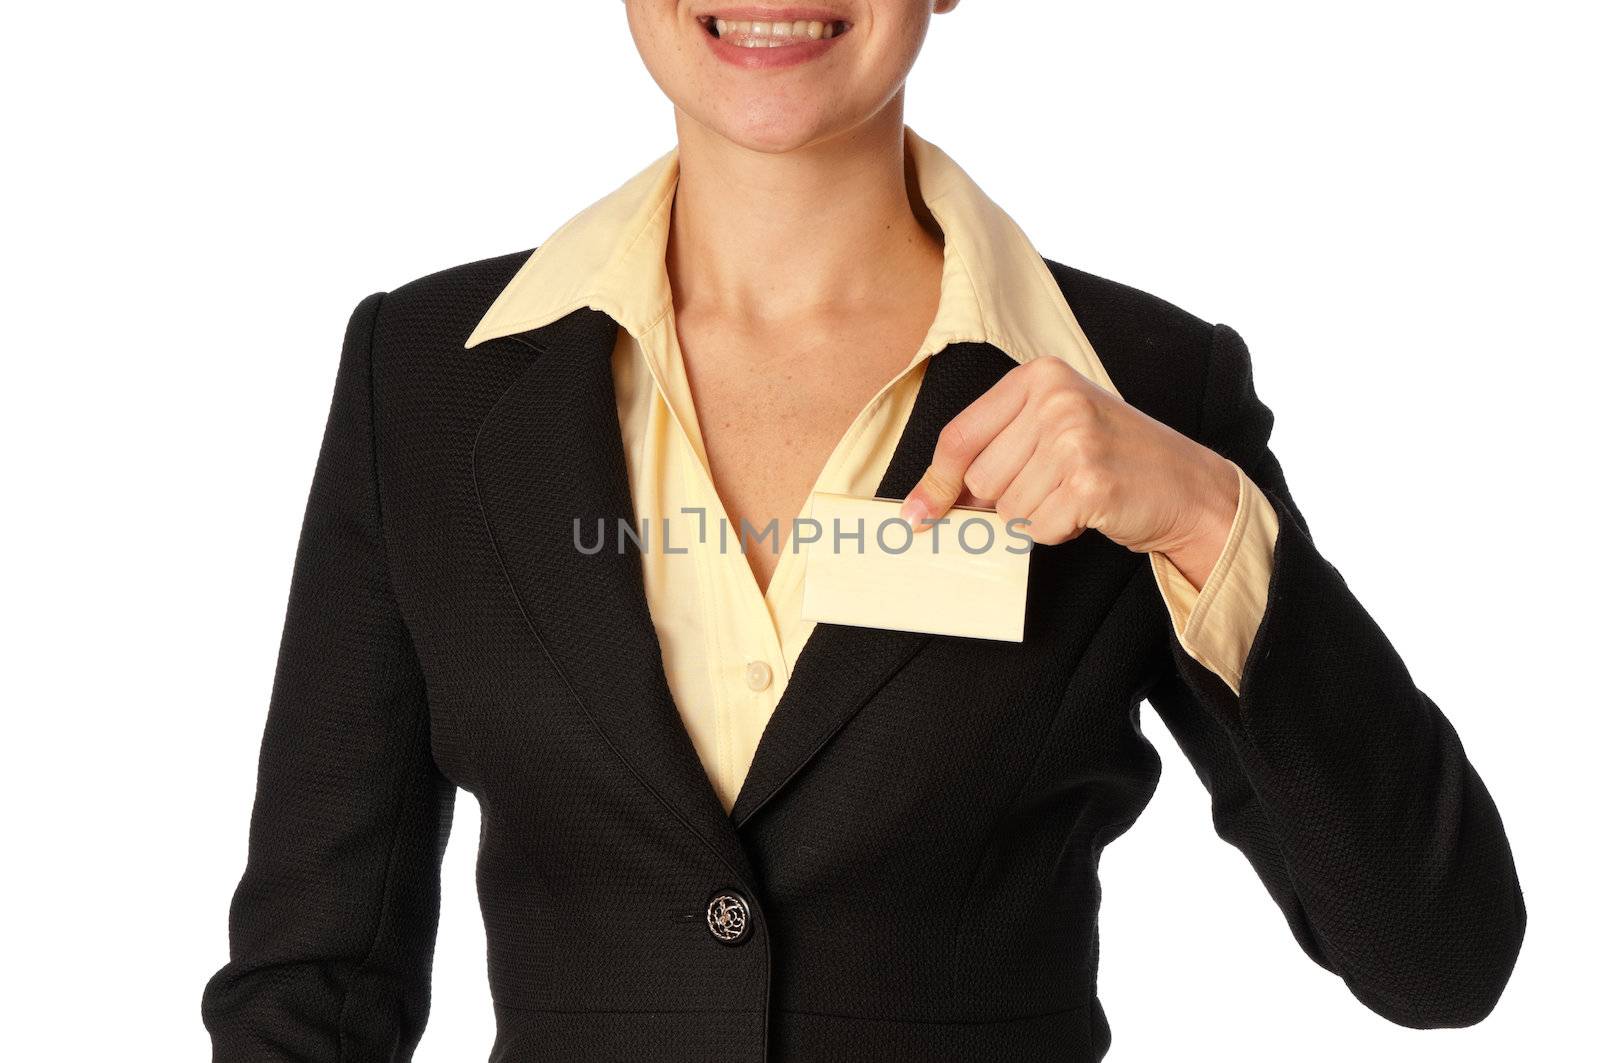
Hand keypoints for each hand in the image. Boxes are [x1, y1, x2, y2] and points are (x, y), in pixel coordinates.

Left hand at [900, 356, 1239, 587]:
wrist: (1186, 485)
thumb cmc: (1112, 458)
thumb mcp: (1051, 431)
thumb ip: (991, 452)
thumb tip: (924, 504)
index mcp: (1039, 376)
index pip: (959, 436)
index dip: (934, 482)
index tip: (917, 514)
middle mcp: (1056, 398)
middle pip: (979, 479)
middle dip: (1004, 499)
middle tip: (1049, 488)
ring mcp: (1075, 438)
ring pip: (1006, 507)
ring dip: (1034, 516)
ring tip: (1073, 494)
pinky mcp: (1090, 483)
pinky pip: (1036, 528)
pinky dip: (1055, 531)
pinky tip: (1086, 510)